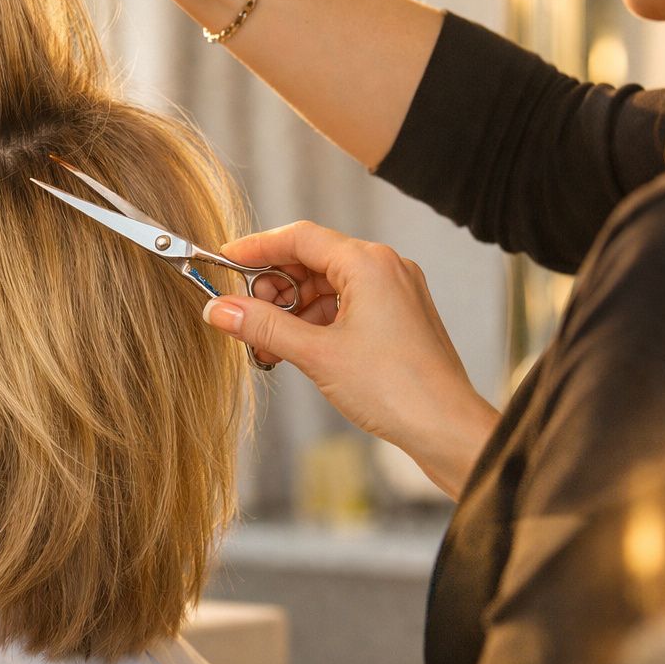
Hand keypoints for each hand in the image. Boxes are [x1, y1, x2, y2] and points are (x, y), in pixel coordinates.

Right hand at [203, 221, 499, 499]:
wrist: (445, 427)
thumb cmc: (394, 388)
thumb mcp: (315, 354)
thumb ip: (262, 326)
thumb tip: (219, 309)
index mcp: (368, 263)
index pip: (299, 237)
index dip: (256, 248)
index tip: (225, 261)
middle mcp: (385, 267)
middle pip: (312, 260)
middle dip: (274, 287)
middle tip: (246, 317)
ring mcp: (395, 291)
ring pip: (328, 286)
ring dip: (294, 310)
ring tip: (268, 344)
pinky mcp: (399, 316)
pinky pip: (347, 305)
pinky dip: (317, 322)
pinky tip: (296, 350)